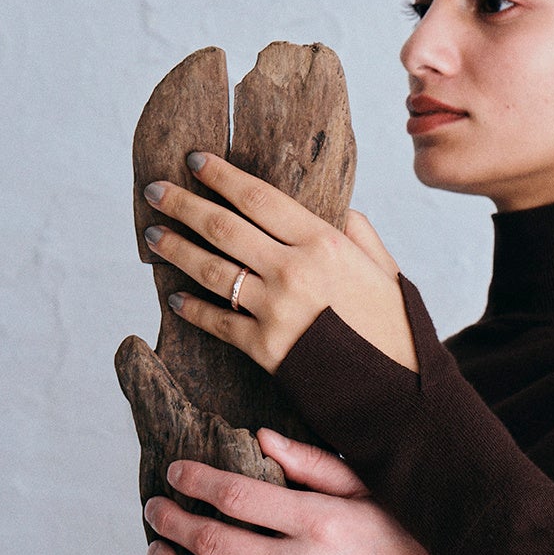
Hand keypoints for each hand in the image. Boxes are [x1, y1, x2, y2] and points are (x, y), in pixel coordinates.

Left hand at [141, 151, 416, 372]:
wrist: (400, 393)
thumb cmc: (397, 331)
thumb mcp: (387, 270)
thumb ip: (358, 233)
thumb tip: (336, 209)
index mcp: (325, 242)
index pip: (258, 197)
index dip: (220, 176)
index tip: (195, 161)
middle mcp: (294, 269)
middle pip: (223, 227)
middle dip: (183, 204)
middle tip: (154, 191)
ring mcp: (275, 310)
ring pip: (210, 269)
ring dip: (175, 250)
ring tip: (154, 237)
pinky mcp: (264, 348)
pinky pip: (216, 321)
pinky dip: (191, 309)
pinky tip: (176, 299)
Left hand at [143, 429, 495, 554]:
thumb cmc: (418, 546)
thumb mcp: (377, 495)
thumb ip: (316, 466)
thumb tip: (261, 438)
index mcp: (321, 521)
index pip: (234, 495)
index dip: (194, 480)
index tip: (174, 471)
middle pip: (208, 541)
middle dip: (169, 520)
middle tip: (154, 508)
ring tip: (156, 550)